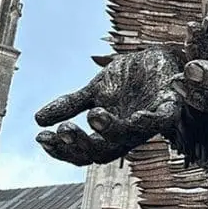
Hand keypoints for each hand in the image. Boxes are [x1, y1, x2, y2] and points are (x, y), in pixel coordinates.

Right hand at [35, 46, 183, 165]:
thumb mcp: (96, 89)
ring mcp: (149, 122)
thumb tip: (37, 119)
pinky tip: (135, 117)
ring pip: (130, 137)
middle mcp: (128, 134)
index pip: (83, 151)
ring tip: (94, 115)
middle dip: (80, 144)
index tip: (41, 137)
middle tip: (63, 129)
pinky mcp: (170, 106)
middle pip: (103, 153)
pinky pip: (162, 119)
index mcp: (109, 133)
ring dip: (110, 129)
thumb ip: (72, 103)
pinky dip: (150, 121)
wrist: (159, 56)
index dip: (62, 149)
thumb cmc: (130, 77)